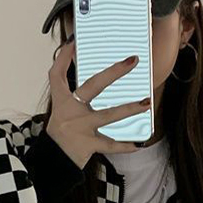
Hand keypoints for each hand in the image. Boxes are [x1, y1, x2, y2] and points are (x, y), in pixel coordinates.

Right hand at [46, 36, 151, 167]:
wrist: (55, 159)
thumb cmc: (62, 131)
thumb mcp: (62, 110)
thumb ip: (73, 93)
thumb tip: (95, 74)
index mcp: (62, 101)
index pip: (57, 74)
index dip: (63, 57)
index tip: (73, 43)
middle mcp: (71, 111)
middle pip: (93, 86)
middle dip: (114, 72)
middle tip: (132, 61)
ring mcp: (80, 128)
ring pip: (108, 115)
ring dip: (129, 108)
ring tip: (146, 102)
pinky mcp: (88, 145)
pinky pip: (110, 145)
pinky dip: (124, 145)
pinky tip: (138, 143)